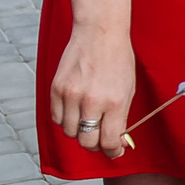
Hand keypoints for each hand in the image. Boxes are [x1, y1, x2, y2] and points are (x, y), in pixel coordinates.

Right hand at [50, 12, 136, 159]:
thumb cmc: (119, 61)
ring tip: (89, 120)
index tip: (115, 151)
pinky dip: (66, 120)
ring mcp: (71, 94)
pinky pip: (57, 118)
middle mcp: (91, 100)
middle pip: (86, 141)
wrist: (100, 32)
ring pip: (70, 132)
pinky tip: (76, 110)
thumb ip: (121, 117)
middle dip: (95, 145)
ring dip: (79, 132)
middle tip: (100, 139)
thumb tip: (117, 143)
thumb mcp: (128, 89)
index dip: (112, 151)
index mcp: (115, 101)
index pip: (109, 141)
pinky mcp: (56, 88)